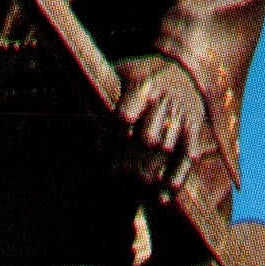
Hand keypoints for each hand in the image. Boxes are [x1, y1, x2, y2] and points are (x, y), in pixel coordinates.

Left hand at [113, 55, 213, 197]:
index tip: (102, 149)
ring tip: (135, 184)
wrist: (187, 68)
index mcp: (144, 87)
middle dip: (130, 158)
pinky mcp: (195, 129)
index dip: (113, 136)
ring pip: (166, 150)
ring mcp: (182, 116)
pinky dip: (176, 178)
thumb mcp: (124, 70)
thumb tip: (69, 106)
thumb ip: (103, 88)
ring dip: (149, 171)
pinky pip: (187, 157)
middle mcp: (165, 101)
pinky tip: (163, 197)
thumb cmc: (145, 73)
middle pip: (147, 138)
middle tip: (117, 172)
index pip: (125, 116)